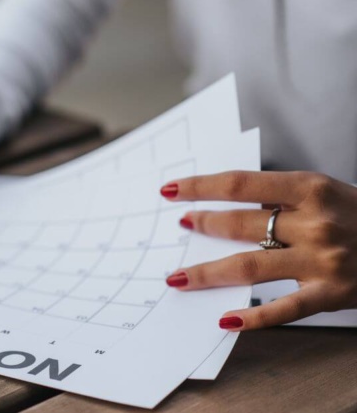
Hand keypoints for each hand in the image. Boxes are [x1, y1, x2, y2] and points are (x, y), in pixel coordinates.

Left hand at [161, 171, 356, 330]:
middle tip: (180, 227)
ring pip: (250, 266)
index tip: (170, 190)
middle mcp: (315, 222)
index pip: (240, 184)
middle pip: (241, 224)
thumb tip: (230, 205)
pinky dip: (253, 317)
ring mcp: (322, 260)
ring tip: (179, 277)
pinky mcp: (332, 294)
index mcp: (311, 188)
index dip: (200, 186)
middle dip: (203, 225)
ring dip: (208, 272)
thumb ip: (284, 198)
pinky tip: (225, 320)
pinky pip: (284, 309)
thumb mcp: (328, 193)